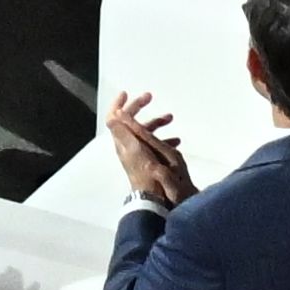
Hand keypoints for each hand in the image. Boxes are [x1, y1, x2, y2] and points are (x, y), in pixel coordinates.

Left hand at [96, 86, 190, 204]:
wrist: (155, 197)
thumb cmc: (147, 171)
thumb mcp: (135, 149)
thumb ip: (125, 131)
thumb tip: (115, 113)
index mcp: (123, 141)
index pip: (114, 118)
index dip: (118, 104)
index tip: (126, 93)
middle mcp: (128, 146)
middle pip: (129, 121)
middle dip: (139, 107)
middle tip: (150, 97)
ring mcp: (138, 154)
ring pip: (144, 132)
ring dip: (155, 122)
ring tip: (171, 117)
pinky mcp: (148, 161)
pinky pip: (154, 144)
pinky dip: (163, 138)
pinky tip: (176, 141)